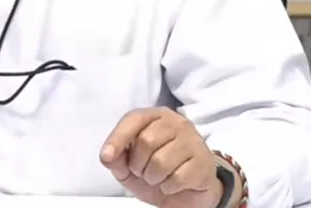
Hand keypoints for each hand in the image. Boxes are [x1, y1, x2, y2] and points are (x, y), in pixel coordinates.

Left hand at [99, 107, 223, 207]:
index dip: (118, 137)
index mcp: (156, 117)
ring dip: (153, 178)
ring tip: (159, 178)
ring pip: (161, 161)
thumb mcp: (130, 167)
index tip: (106, 156)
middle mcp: (177, 123)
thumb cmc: (157, 172)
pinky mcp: (204, 162)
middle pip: (146, 141)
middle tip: (144, 172)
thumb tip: (107, 156)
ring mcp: (193, 140)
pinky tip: (174, 184)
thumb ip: (117, 159)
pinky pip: (177, 178)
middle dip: (138, 165)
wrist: (188, 193)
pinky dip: (169, 187)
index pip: (135, 118)